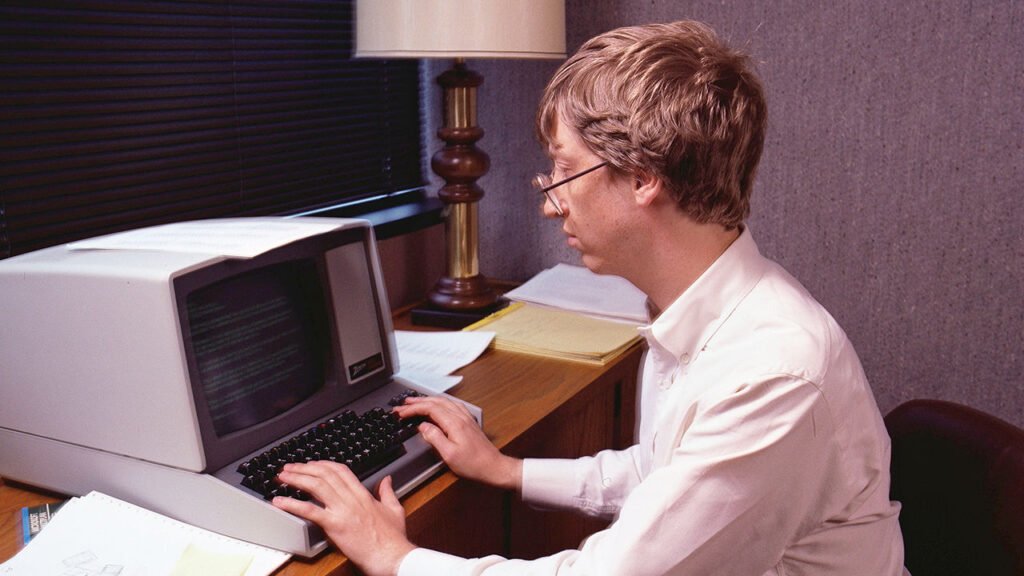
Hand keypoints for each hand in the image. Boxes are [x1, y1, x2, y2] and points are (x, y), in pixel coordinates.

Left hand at [271, 461, 413, 575]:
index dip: (324, 464)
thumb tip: (387, 480)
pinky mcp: (335, 526)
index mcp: (363, 495)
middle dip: (305, 468)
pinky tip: (280, 502)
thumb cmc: (393, 539)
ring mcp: (342, 511)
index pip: (341, 471)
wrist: (391, 556)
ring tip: (282, 477)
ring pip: (316, 487)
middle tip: (290, 468)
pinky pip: (310, 511)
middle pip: (325, 474)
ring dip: (296, 479)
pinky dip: (292, 504)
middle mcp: (351, 499)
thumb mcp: (394, 510)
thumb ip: (388, 492)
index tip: (312, 464)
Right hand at [394, 396, 522, 490]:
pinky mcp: (468, 421)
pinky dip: (439, 402)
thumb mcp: (449, 455)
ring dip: (428, 400)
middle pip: (436, 402)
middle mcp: (460, 417)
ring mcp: (466, 418)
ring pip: (444, 401)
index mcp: (454, 423)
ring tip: (415, 402)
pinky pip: (451, 405)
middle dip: (417, 402)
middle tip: (402, 405)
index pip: (430, 409)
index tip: (401, 412)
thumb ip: (434, 438)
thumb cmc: (474, 464)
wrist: (494, 467)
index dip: (413, 409)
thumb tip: (422, 427)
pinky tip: (437, 405)